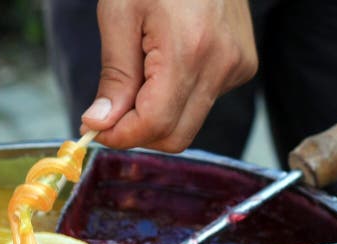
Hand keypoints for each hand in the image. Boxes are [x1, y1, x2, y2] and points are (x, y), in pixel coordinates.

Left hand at [81, 0, 256, 152]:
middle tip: (110, 112)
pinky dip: (177, 97)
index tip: (94, 129)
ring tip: (141, 73)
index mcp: (189, 50)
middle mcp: (221, 64)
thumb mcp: (119, 14)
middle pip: (175, 136)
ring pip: (188, 123)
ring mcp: (236, 67)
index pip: (154, 124)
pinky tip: (167, 62)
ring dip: (157, 114)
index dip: (120, 136)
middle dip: (138, 132)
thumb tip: (100, 123)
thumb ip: (114, 76)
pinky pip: (203, 102)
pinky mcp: (242, 66)